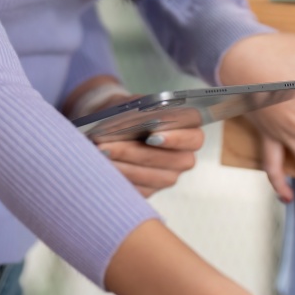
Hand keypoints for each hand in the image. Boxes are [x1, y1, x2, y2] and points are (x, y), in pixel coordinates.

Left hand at [63, 79, 202, 197]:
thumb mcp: (131, 104)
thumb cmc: (127, 112)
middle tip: (108, 146)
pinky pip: (140, 190)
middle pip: (173, 160)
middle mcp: (184, 156)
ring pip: (155, 178)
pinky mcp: (151, 190)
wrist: (112, 126)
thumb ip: (139, 111)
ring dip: (124, 167)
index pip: (195, 136)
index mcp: (189, 130)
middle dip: (137, 154)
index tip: (151, 135)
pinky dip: (120, 179)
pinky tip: (102, 168)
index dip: (176, 138)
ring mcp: (169, 176)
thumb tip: (138, 121)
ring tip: (100, 155)